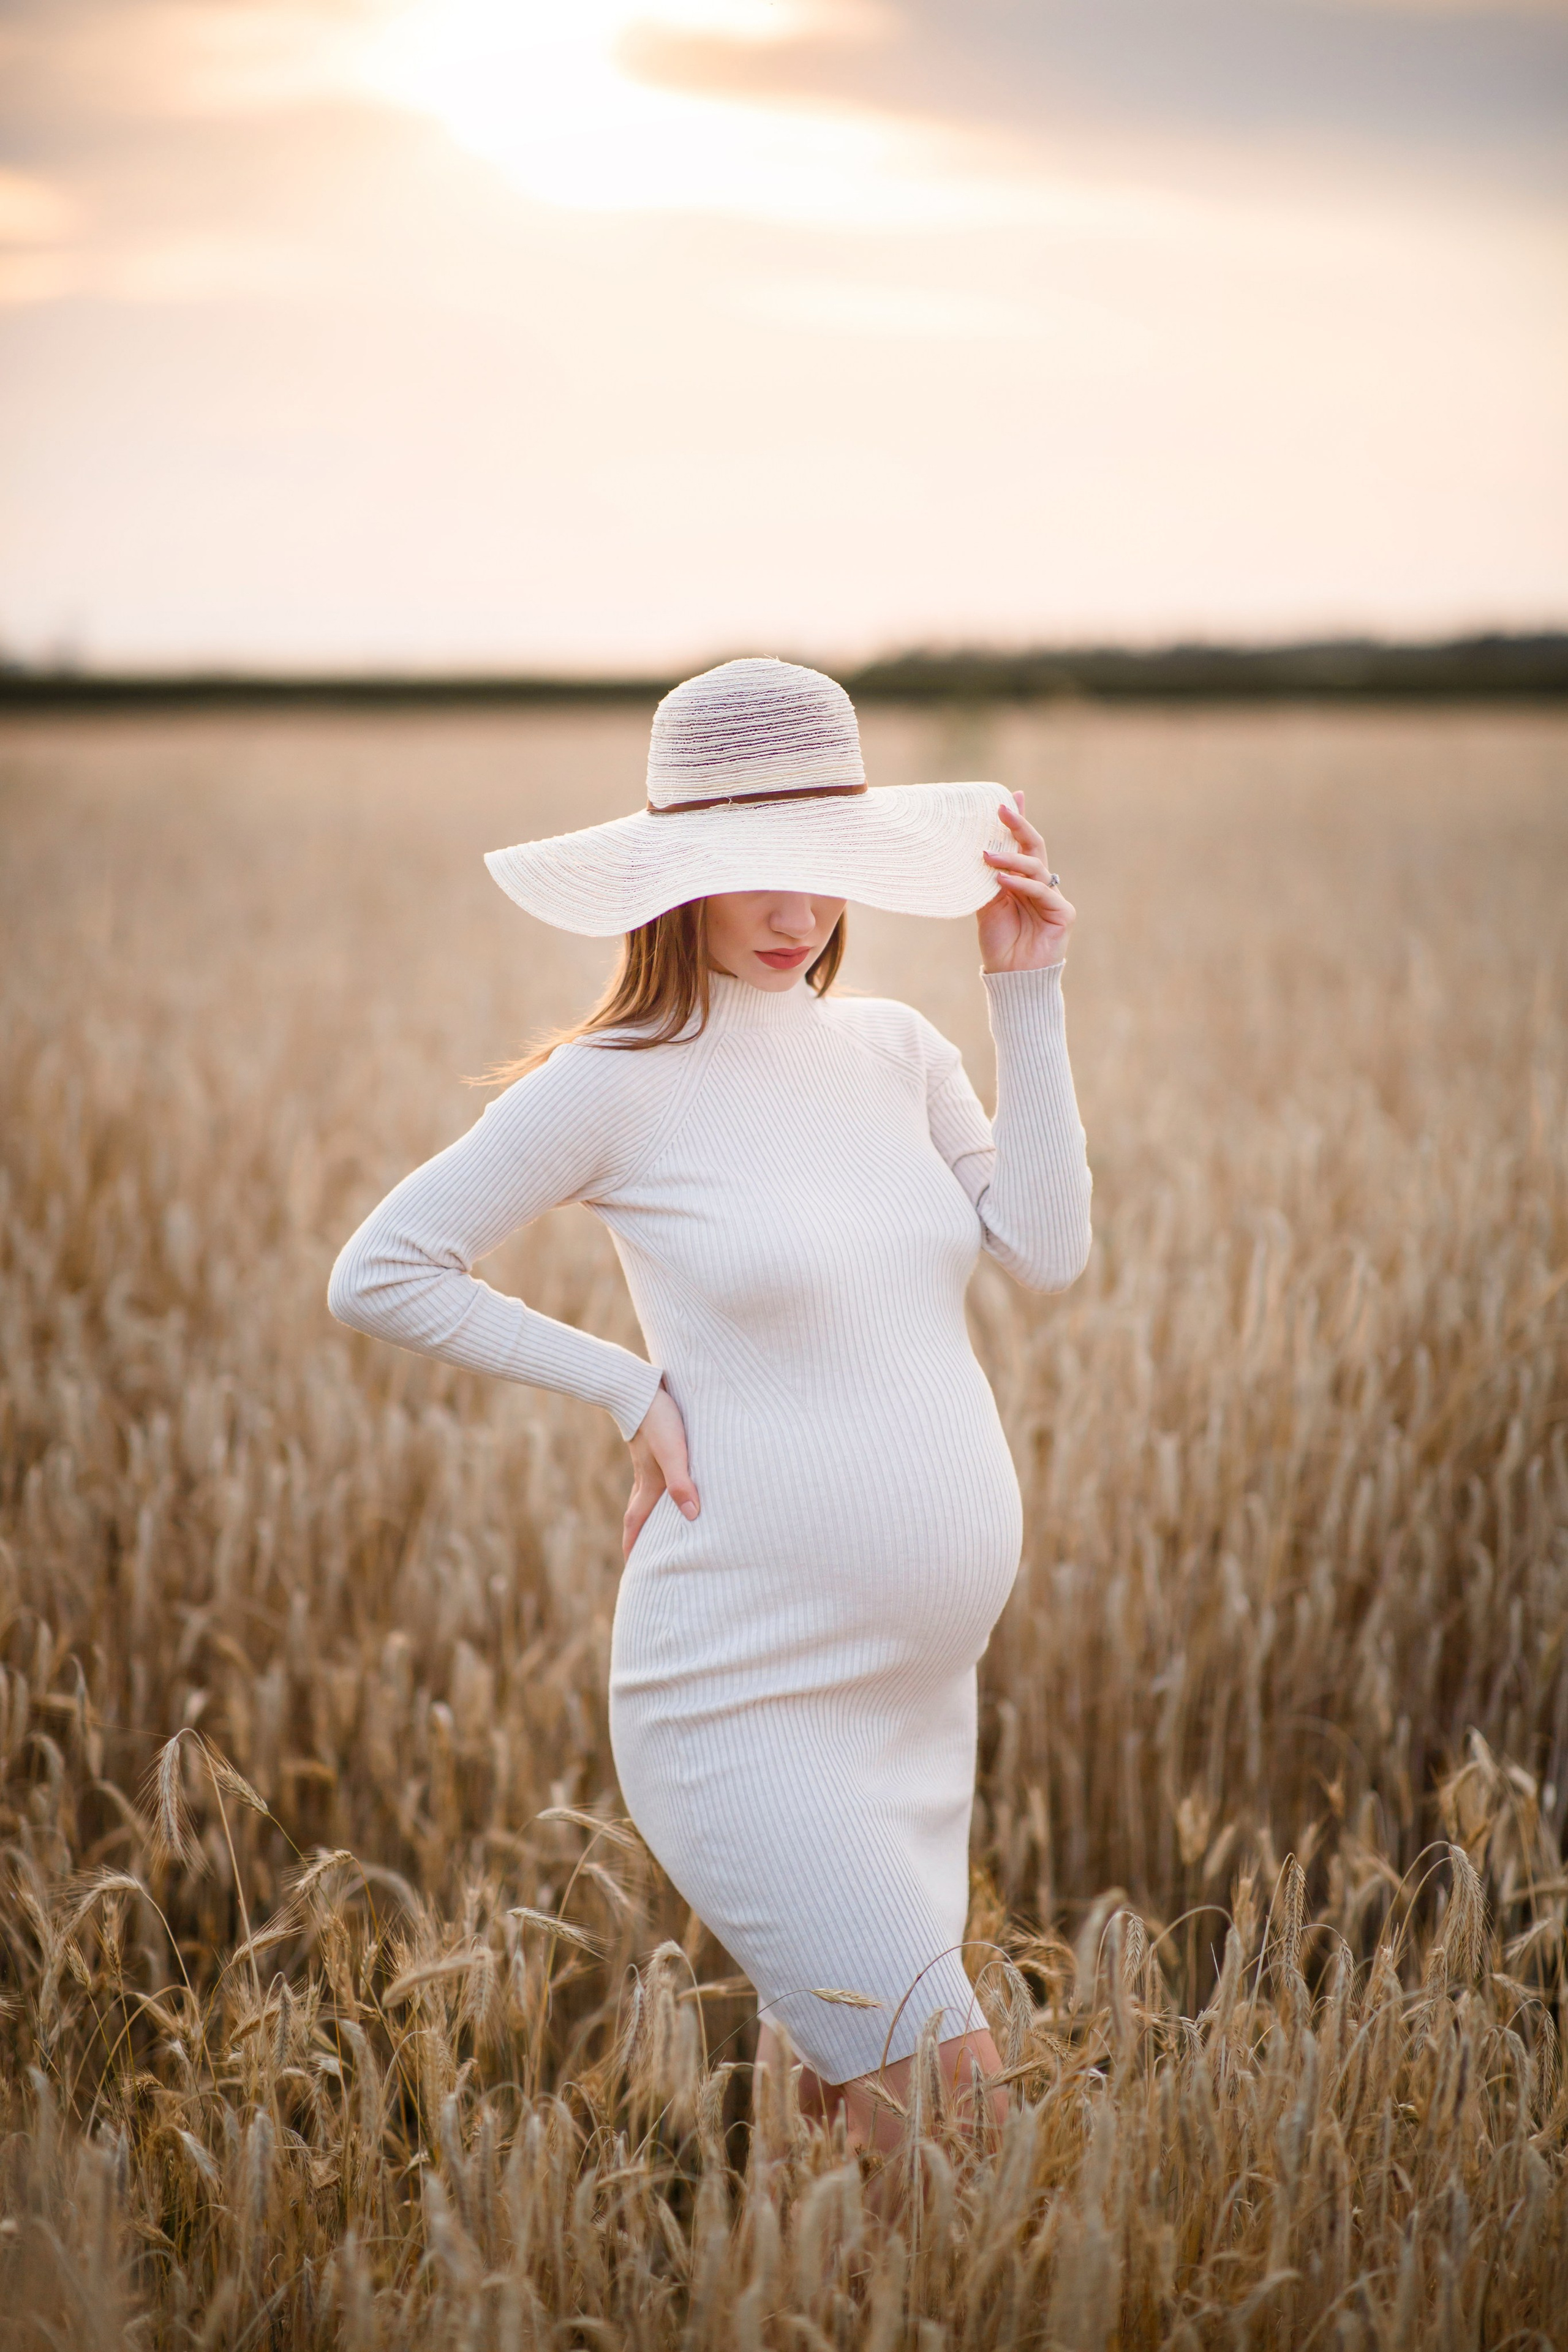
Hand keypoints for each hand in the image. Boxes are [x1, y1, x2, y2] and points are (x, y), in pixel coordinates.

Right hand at [624, 1383, 698, 1560]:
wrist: (640, 1386)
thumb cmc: (660, 1419)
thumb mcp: (674, 1452)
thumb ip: (682, 1483)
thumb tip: (692, 1516)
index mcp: (649, 1483)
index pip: (637, 1522)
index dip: (634, 1546)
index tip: (633, 1568)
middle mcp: (646, 1476)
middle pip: (640, 1513)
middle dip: (641, 1535)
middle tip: (644, 1555)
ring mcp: (649, 1460)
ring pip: (649, 1494)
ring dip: (652, 1512)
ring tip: (662, 1525)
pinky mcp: (655, 1444)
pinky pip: (657, 1475)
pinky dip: (663, 1488)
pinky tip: (674, 1481)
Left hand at [977, 794, 1075, 972]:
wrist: (1011, 977)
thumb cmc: (999, 942)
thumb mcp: (986, 905)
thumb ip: (986, 880)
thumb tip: (978, 851)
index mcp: (1022, 880)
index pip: (1021, 846)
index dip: (1018, 822)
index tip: (1011, 796)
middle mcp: (1040, 884)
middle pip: (1033, 848)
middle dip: (1018, 826)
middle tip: (1002, 808)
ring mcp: (1052, 898)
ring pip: (1035, 867)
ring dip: (1010, 859)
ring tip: (986, 856)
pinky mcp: (1062, 913)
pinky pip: (1041, 891)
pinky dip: (1020, 884)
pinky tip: (1001, 880)